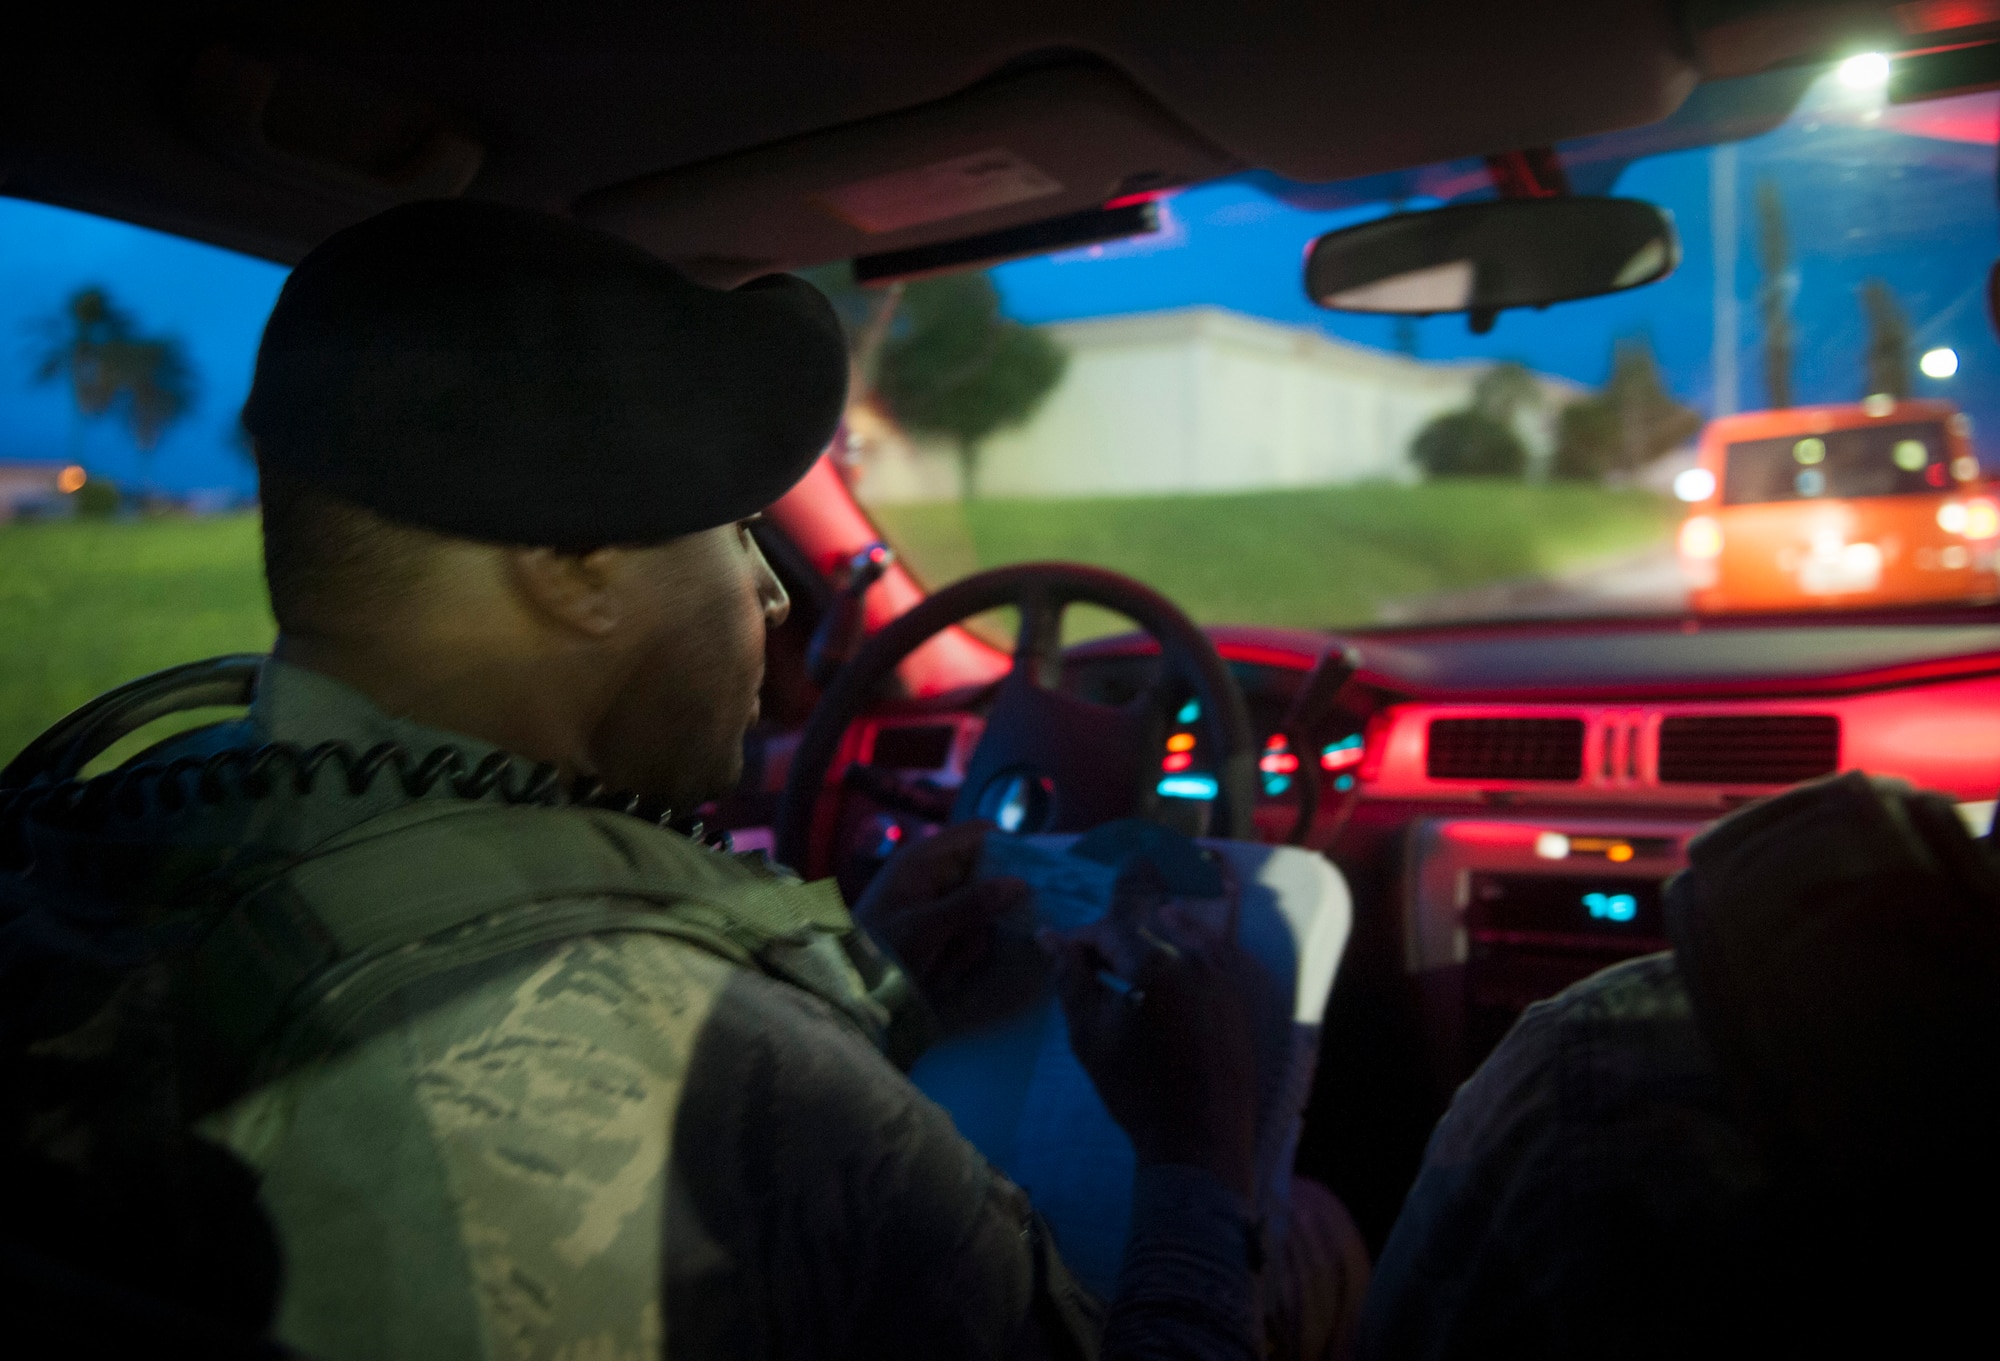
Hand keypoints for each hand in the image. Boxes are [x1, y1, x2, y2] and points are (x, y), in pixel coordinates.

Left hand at [853, 821, 1041, 1032]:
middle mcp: (932, 871)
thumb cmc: (878, 952)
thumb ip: (972, 904)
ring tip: (945, 965)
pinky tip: (941, 972)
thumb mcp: (926, 929)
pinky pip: (967, 931)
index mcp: (925, 857)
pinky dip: (960, 952)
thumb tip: (1020, 883)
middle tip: (970, 941)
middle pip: (988, 876)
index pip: (982, 834)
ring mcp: (934, 899)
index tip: (1030, 884)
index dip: (1010, 851)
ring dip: (971, 941)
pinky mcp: (934, 924)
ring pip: (981, 910)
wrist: (843, 989)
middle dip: (987, 912)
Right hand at [1042, 863, 1265, 1198]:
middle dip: (1110, 942)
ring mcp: (1222, 973)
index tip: (1061, 955)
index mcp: (1151, 962)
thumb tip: (1049, 936)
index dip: (1079, 939)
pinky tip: (1172, 950)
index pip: (1106, 930)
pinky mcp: (1239, 994)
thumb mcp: (1088, 1033)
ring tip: (1123, 967)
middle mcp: (1191, 956)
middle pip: (1142, 930)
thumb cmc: (1136, 1087)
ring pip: (1176, 936)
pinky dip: (1185, 947)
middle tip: (1087, 966)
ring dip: (1145, 943)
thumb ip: (1069, 977)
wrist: (1198, 1136)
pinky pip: (1209, 952)